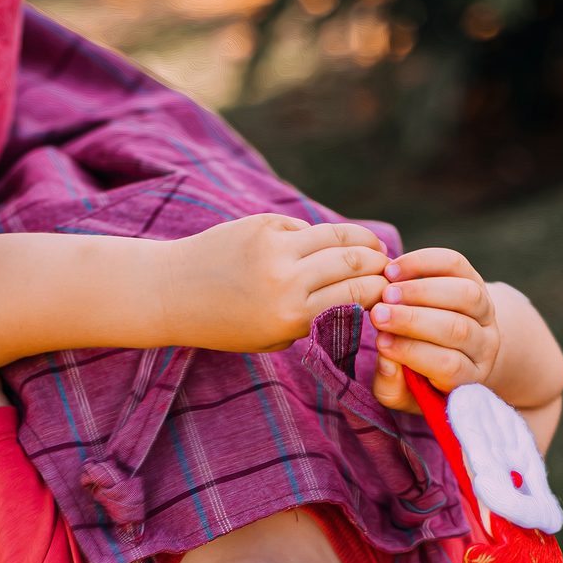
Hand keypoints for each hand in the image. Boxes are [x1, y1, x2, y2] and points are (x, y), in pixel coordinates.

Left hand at [167, 214, 389, 351]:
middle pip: (354, 261)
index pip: (357, 293)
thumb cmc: (225, 325)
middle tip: (388, 267)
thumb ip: (314, 319)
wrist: (172, 293)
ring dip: (361, 241)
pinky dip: (318, 237)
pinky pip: (304, 228)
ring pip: (336, 235)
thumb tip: (359, 294)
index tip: (389, 290)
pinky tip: (323, 246)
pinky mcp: (262, 224)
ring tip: (372, 249)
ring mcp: (274, 247)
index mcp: (292, 317)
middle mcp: (286, 280)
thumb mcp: (273, 338)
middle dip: (378, 263)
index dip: (381, 289)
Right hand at [368, 248, 501, 412]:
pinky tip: (395, 270)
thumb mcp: (402, 393)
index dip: (414, 353)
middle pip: (458, 329)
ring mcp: (485, 311)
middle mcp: (485, 345)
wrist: (438, 348)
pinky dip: (425, 262)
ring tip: (387, 292)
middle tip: (378, 315)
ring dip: (422, 290)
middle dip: (414, 319)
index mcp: (468, 378)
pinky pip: (456, 265)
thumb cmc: (415, 377)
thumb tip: (387, 361)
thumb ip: (391, 387)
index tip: (381, 343)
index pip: (449, 366)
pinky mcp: (475, 280)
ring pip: (465, 295)